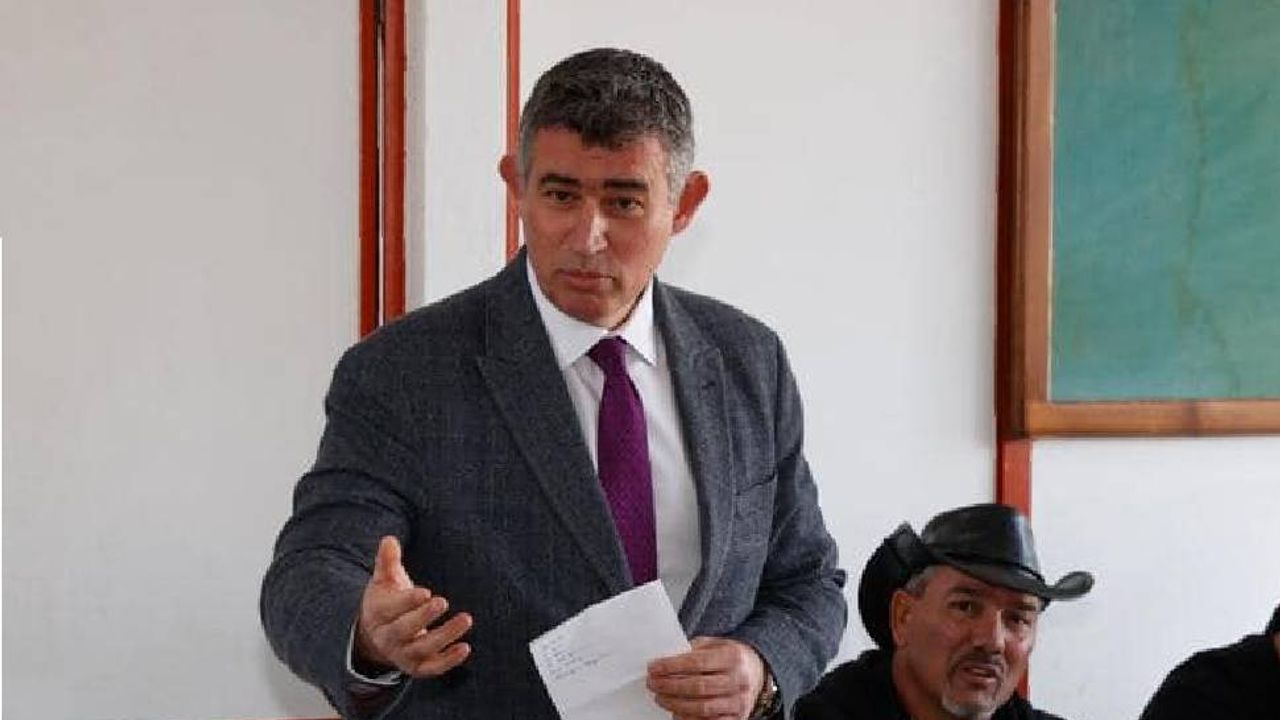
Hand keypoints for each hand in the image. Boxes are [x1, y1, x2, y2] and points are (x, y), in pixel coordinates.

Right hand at [354, 536, 472, 676]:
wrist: (380, 635)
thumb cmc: (388, 601)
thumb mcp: (384, 580)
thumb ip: (387, 561)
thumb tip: (390, 539)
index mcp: (377, 614)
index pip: (390, 610)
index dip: (407, 602)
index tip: (426, 592)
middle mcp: (387, 638)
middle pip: (403, 630)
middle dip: (423, 618)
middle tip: (443, 602)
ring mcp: (402, 655)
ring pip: (421, 650)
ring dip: (444, 636)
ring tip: (466, 619)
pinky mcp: (418, 667)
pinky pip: (432, 668)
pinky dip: (448, 661)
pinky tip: (465, 648)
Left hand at [647, 636, 765, 719]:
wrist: (755, 671)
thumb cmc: (729, 657)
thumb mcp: (714, 645)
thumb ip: (693, 651)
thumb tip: (664, 662)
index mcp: (732, 657)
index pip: (697, 662)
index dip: (672, 667)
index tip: (653, 668)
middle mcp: (739, 680)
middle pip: (698, 687)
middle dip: (670, 686)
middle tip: (652, 684)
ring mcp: (739, 701)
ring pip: (702, 708)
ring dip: (676, 704)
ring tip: (660, 698)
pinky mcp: (737, 718)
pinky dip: (690, 719)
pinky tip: (676, 713)